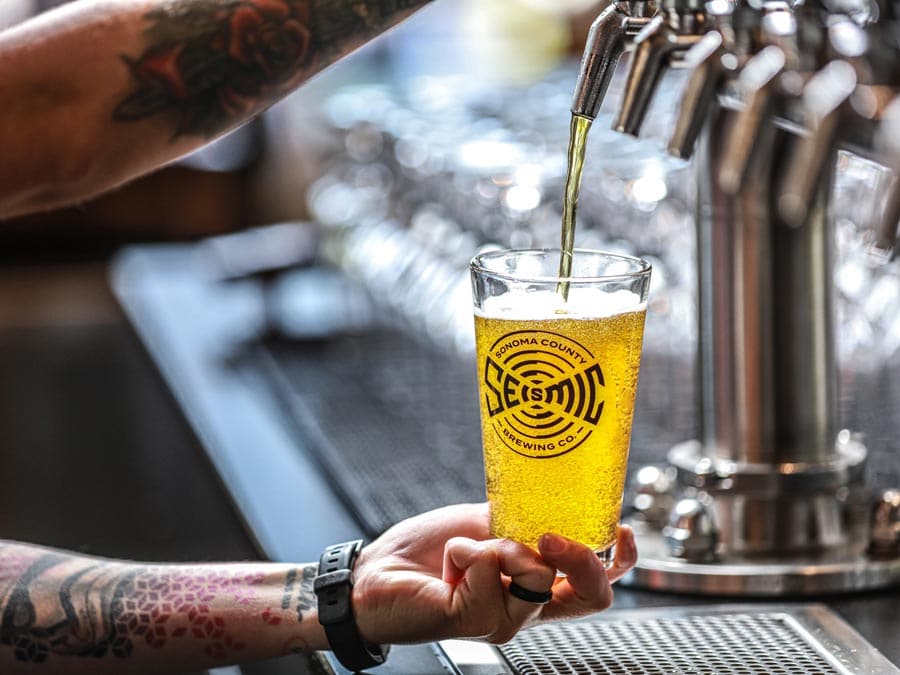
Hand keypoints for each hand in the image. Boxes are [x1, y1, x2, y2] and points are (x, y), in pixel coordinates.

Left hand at [351, 503, 636, 644]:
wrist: (375, 573)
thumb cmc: (425, 554)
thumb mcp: (484, 525)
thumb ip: (519, 521)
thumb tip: (546, 502)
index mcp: (535, 586)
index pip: (595, 585)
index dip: (620, 562)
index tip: (621, 529)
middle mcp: (527, 610)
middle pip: (590, 595)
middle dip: (581, 557)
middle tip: (551, 535)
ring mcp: (503, 620)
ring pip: (535, 574)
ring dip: (498, 544)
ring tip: (466, 547)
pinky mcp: (474, 621)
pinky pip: (489, 570)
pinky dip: (466, 550)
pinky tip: (448, 561)